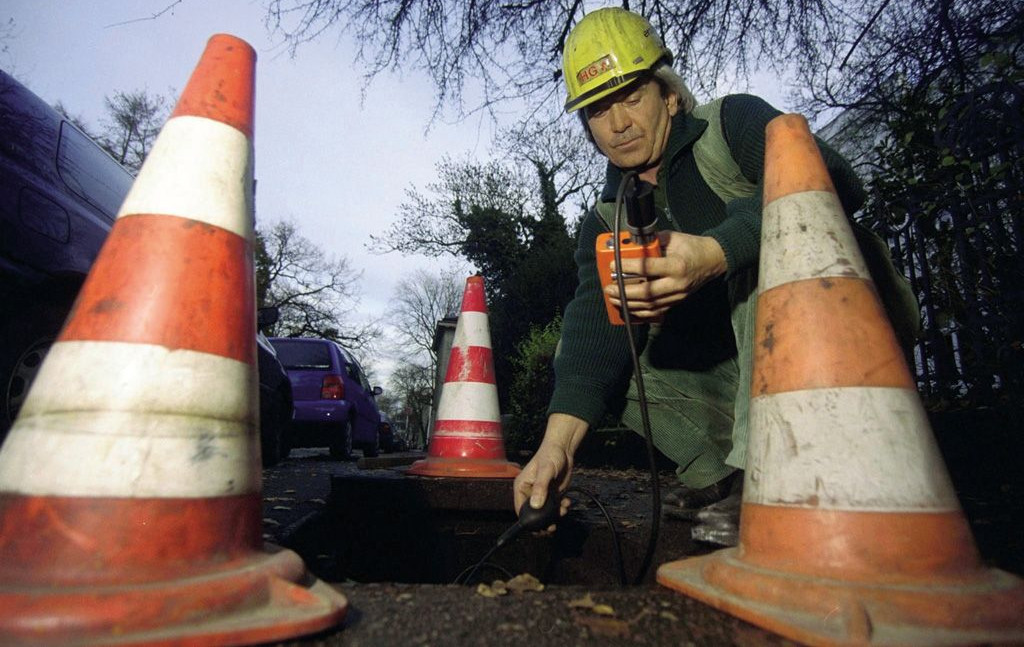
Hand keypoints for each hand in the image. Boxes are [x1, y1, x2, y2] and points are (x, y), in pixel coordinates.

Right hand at [513, 414, 586, 523]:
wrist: (564, 449)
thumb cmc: (551, 455)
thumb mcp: (546, 471)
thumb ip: (541, 487)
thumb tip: (536, 505)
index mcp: (521, 487)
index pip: (520, 509)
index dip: (527, 521)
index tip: (538, 528)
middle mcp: (529, 493)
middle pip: (532, 514)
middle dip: (542, 522)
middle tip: (552, 527)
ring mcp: (541, 494)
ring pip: (545, 514)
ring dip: (554, 516)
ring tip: (563, 510)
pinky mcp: (551, 494)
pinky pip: (554, 508)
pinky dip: (561, 509)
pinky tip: (567, 502)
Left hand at [605, 231, 726, 318]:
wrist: (713, 261)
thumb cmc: (693, 247)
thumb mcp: (674, 238)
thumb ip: (653, 241)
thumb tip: (631, 243)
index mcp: (677, 265)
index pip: (648, 268)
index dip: (628, 267)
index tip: (613, 264)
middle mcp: (677, 284)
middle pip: (646, 293)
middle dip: (624, 292)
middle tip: (609, 288)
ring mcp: (678, 296)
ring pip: (650, 306)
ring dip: (629, 304)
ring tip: (614, 298)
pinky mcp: (677, 303)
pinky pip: (656, 312)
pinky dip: (640, 312)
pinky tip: (628, 308)